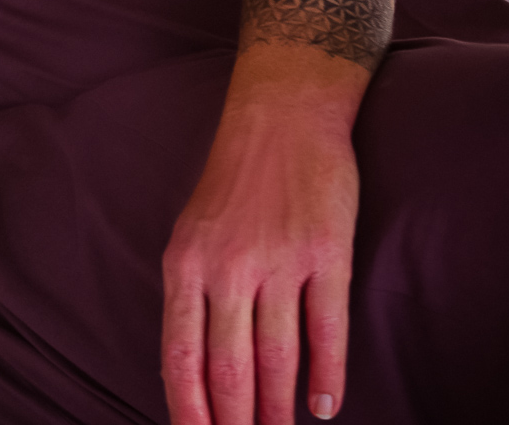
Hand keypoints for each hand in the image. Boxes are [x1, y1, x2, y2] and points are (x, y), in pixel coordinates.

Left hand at [161, 93, 358, 424]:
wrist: (282, 115)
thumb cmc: (233, 180)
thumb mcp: (192, 233)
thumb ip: (191, 296)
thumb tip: (190, 374)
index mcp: (186, 262)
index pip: (181, 358)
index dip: (190, 412)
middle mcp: (228, 266)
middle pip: (230, 371)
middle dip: (237, 424)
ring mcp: (279, 260)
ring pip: (278, 360)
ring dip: (278, 411)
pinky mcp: (327, 254)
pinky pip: (327, 330)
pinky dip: (327, 376)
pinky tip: (326, 405)